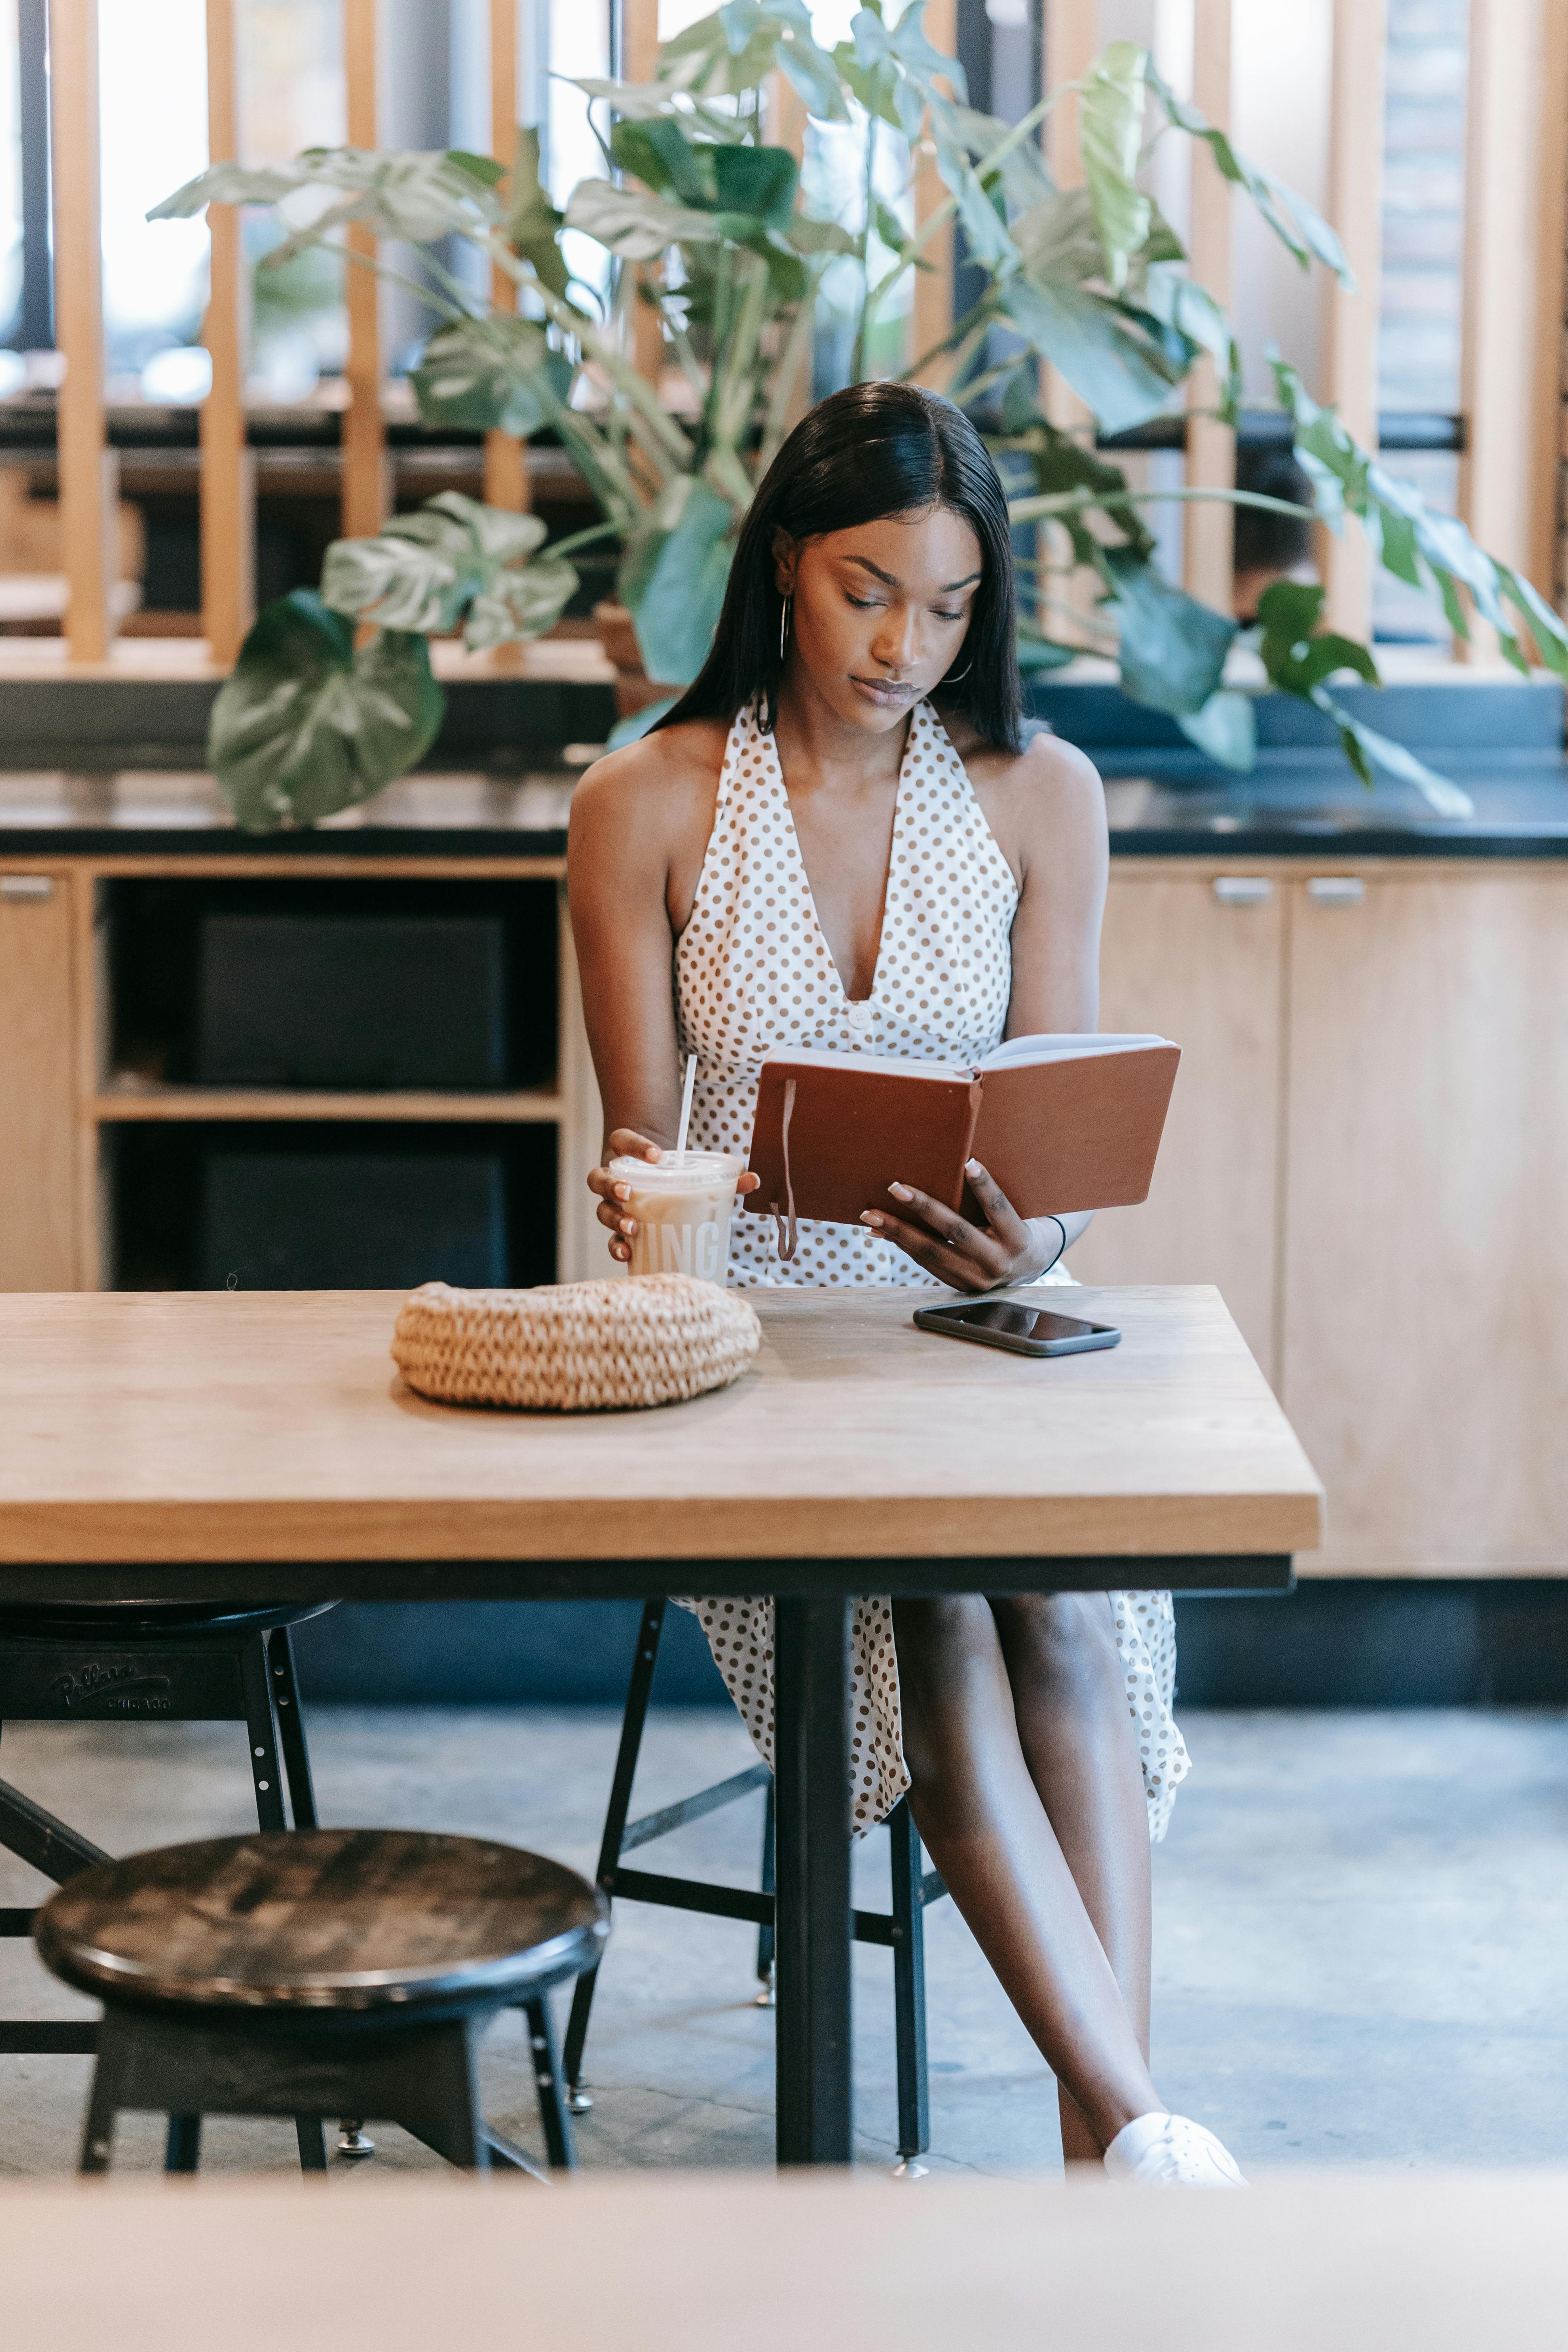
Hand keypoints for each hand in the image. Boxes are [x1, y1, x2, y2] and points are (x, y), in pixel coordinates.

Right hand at [588, 1128, 759, 1265]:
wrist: (658, 1185)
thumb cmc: (676, 1175)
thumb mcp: (694, 1171)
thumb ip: (724, 1177)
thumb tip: (753, 1180)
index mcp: (628, 1154)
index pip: (622, 1141)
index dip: (636, 1146)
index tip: (660, 1155)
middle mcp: (615, 1178)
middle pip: (599, 1178)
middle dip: (611, 1186)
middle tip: (629, 1193)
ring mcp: (613, 1204)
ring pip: (601, 1209)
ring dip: (613, 1218)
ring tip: (632, 1227)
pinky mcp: (619, 1228)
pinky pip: (610, 1237)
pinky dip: (616, 1246)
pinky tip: (627, 1254)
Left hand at [861, 1158, 1057, 1291]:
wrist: (1023, 1269)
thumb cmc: (1013, 1230)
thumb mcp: (1012, 1216)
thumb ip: (989, 1202)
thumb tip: (957, 1167)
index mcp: (1017, 1239)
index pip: (998, 1208)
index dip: (984, 1187)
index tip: (968, 1162)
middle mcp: (997, 1262)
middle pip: (956, 1232)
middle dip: (923, 1208)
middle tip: (895, 1187)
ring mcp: (975, 1278)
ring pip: (932, 1252)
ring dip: (898, 1231)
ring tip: (871, 1215)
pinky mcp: (958, 1285)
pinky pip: (925, 1262)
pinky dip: (902, 1244)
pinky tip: (881, 1231)